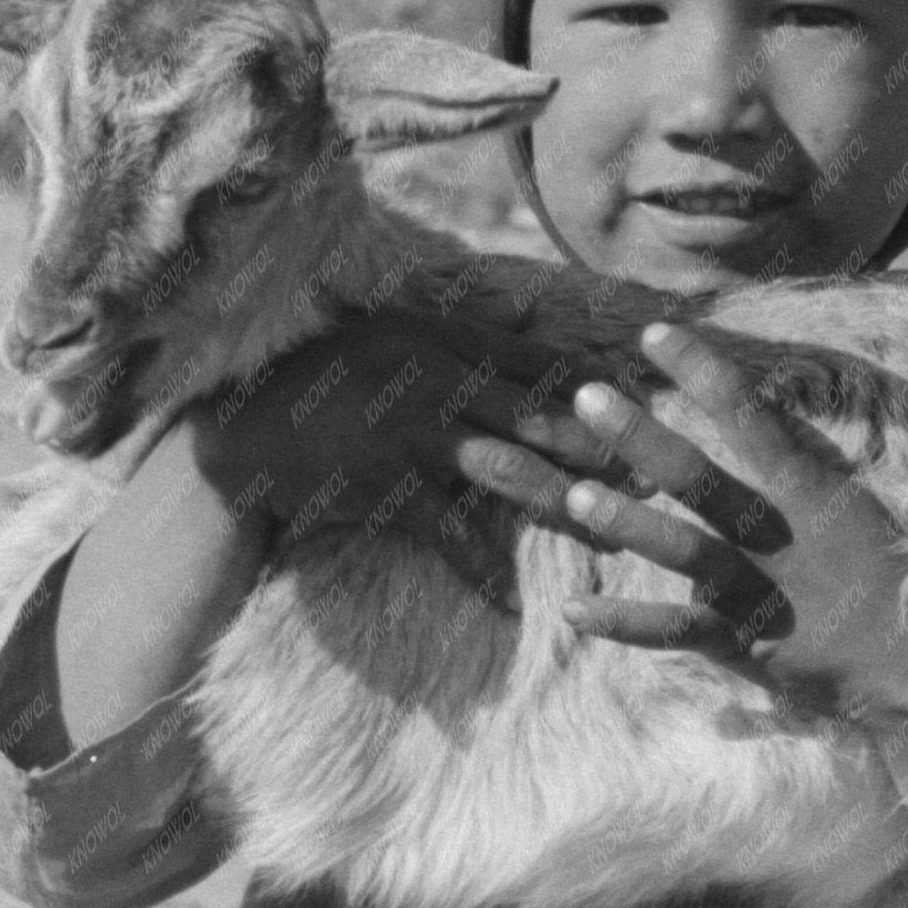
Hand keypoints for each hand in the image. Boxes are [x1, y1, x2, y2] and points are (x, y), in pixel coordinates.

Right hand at [182, 311, 614, 612]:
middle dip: (603, 447)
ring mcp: (417, 435)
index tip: (648, 405)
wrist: (247, 430)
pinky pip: (452, 534)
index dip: (597, 388)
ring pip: (512, 473)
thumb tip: (534, 307)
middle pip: (542, 417)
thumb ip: (470, 325)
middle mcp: (438, 380)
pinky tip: (513, 600)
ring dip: (566, 506)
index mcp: (443, 339)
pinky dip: (482, 571)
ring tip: (615, 534)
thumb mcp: (396, 330)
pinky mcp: (393, 486)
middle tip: (659, 474)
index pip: (540, 362)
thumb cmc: (325, 376)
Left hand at [485, 322, 907, 726]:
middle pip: (699, 478)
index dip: (703, 372)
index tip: (656, 334)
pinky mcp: (745, 643)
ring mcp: (758, 590)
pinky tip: (572, 613)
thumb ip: (803, 475)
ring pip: (682, 549)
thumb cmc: (890, 581)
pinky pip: (675, 631)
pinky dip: (622, 625)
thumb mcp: (855, 512)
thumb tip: (763, 432)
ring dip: (627, 523)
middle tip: (589, 397)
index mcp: (811, 492)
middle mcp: (778, 534)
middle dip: (641, 437)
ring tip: (575, 499)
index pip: (752, 417)